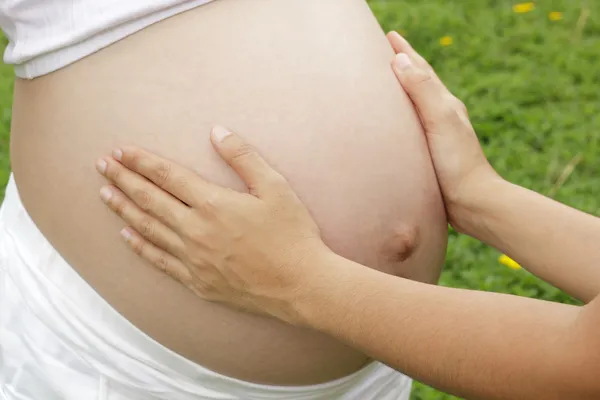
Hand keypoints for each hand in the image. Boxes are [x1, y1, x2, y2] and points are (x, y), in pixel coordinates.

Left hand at [95, 126, 330, 323]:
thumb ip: (243, 157)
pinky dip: (140, 247)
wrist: (301, 285)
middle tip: (102, 165)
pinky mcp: (197, 282)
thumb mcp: (275, 187)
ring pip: (148, 229)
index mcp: (213, 204)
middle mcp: (195, 231)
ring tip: (105, 195)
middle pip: (149, 200)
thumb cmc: (293, 234)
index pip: (167, 176)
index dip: (141, 161)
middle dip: (123, 179)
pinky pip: (160, 261)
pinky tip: (126, 236)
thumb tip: (217, 131)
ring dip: (124, 210)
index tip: (121, 151)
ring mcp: (193, 259)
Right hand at [387, 32, 500, 228]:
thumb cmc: (457, 162)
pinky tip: (392, 124)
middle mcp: (440, 115)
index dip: (405, 50)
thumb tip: (401, 59)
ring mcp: (435, 134)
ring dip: (400, 90)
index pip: (421, 69)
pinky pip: (409, 126)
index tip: (389, 34)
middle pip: (418, 82)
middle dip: (402, 64)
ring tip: (385, 82)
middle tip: (383, 51)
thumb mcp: (441, 120)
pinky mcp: (428, 153)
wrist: (471, 202)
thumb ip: (423, 90)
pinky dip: (399, 116)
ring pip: (414, 105)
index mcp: (444, 103)